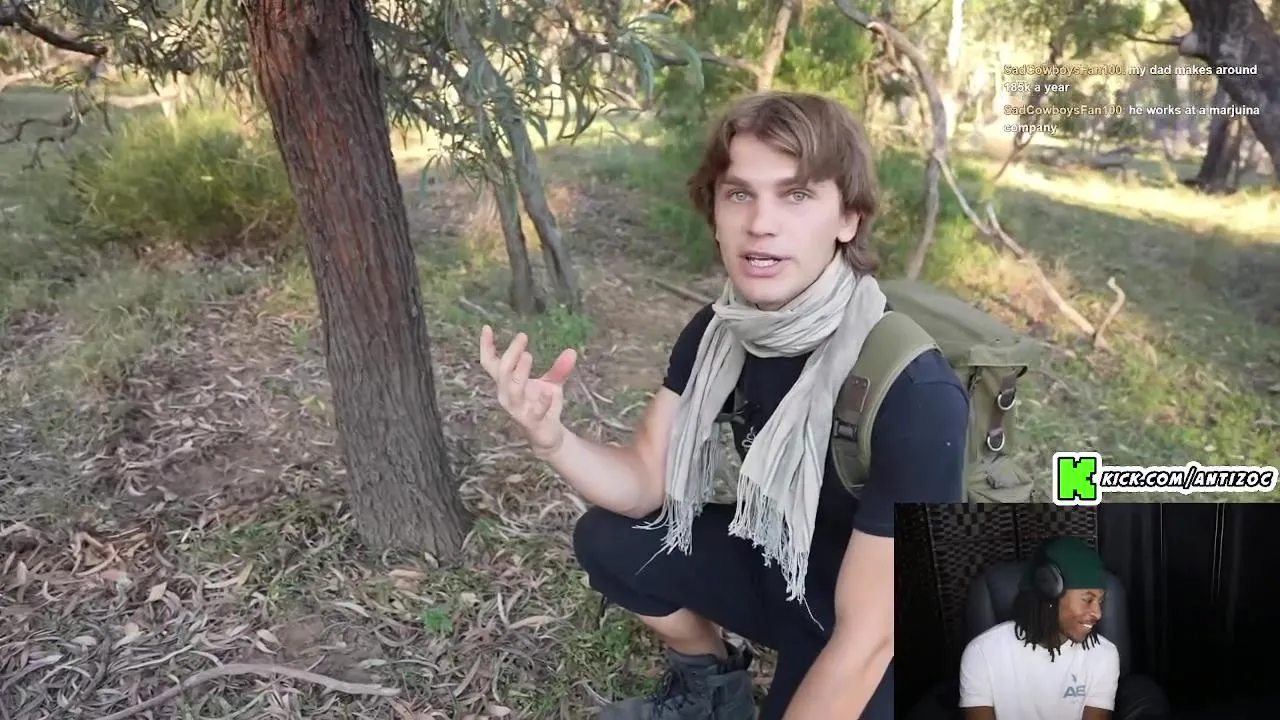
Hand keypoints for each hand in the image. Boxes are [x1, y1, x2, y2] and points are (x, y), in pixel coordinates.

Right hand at [478, 325, 577, 454]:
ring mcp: (517, 409)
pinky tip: (550, 392)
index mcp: (507, 383)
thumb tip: (572, 351)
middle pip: (501, 372)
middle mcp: (507, 394)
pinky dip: (541, 402)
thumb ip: (559, 369)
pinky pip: (534, 411)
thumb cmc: (543, 406)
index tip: (487, 327)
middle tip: (522, 336)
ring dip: (520, 372)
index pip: (490, 363)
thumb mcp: (551, 384)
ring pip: (512, 389)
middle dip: (510, 353)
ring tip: (528, 355)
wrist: (548, 436)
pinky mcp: (531, 422)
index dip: (486, 347)